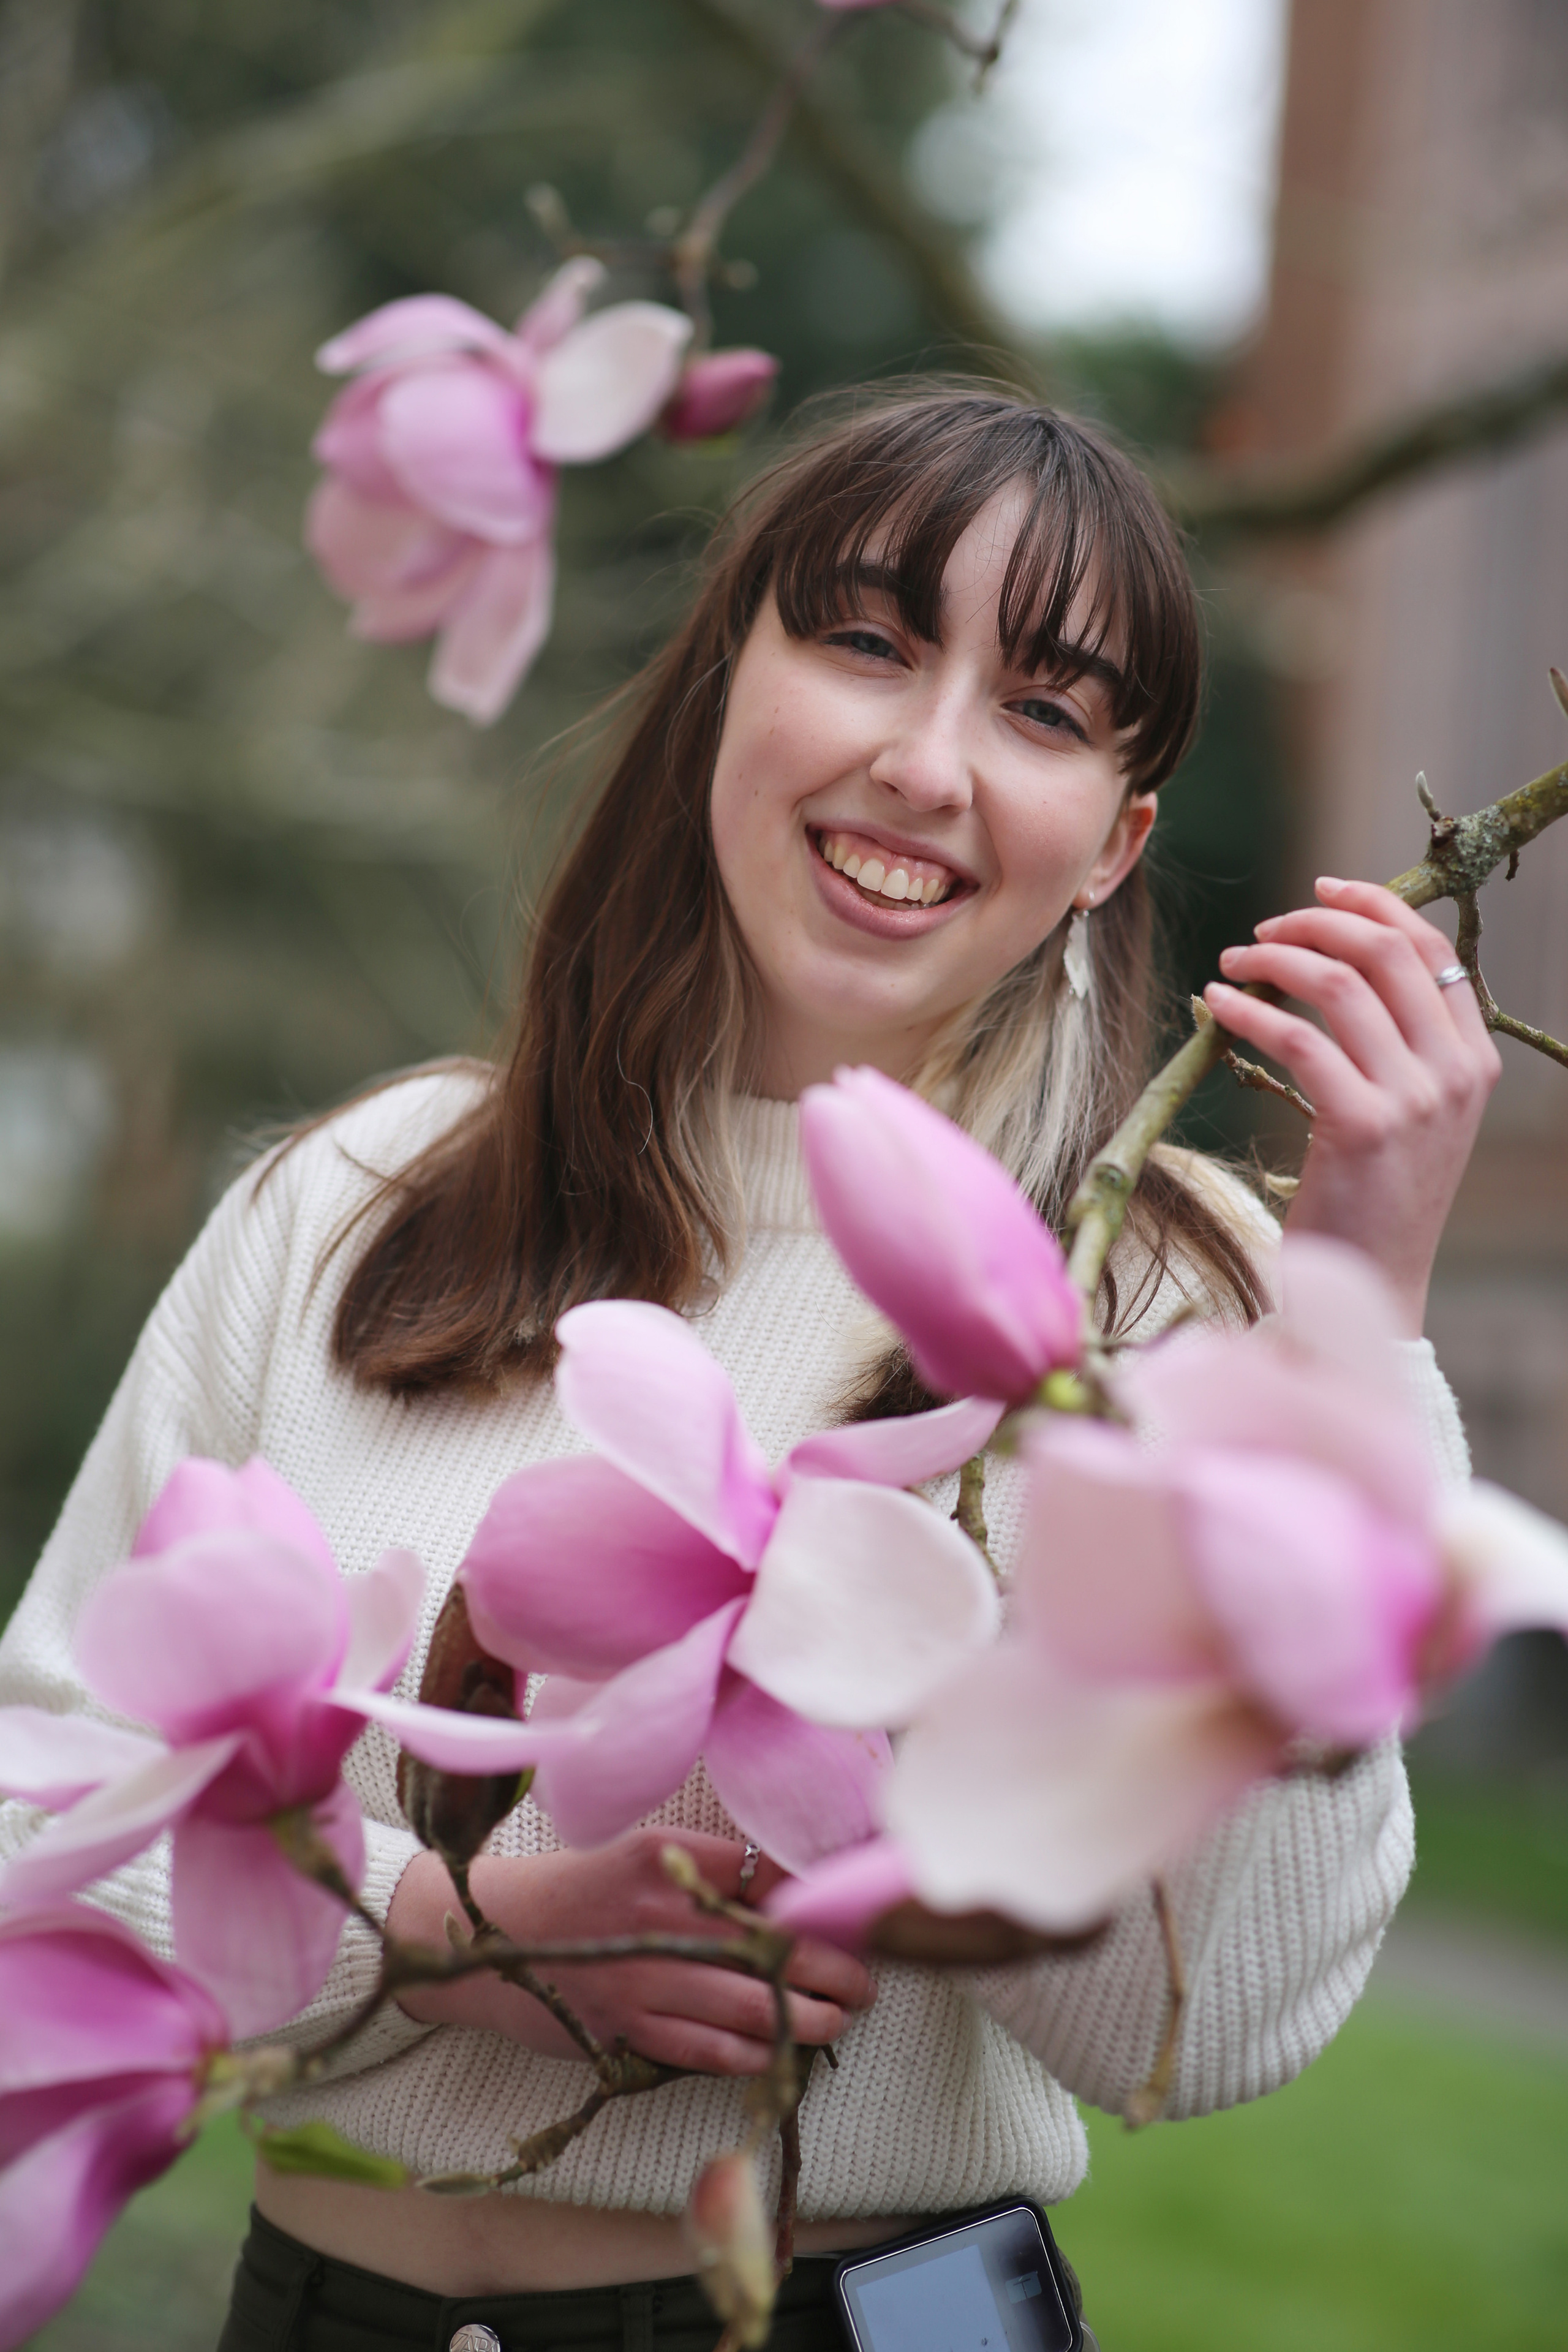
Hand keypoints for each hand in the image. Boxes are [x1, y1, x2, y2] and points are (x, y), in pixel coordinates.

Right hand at [385, 1828, 875, 2074]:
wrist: (482, 1933)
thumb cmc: (579, 1890)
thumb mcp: (643, 1856)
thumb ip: (710, 1875)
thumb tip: (796, 1892)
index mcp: (666, 1855)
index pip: (769, 1878)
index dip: (821, 1905)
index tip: (857, 1919)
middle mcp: (657, 1914)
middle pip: (774, 1945)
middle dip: (835, 1969)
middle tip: (870, 1980)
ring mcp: (641, 1977)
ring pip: (752, 2006)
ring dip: (809, 2017)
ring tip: (842, 2018)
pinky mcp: (625, 2029)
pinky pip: (709, 2049)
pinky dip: (755, 2053)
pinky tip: (782, 2051)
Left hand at [1203, 876, 1500, 1334]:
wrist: (1370, 1288)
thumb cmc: (1373, 1199)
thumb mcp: (1406, 1114)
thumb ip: (1395, 1046)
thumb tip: (1341, 965)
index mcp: (1473, 1060)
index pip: (1431, 949)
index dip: (1373, 905)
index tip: (1320, 890)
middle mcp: (1454, 1073)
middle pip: (1387, 952)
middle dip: (1318, 921)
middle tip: (1264, 927)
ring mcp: (1415, 1100)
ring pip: (1341, 985)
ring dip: (1277, 959)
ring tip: (1233, 960)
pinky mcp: (1363, 1127)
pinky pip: (1299, 1040)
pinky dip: (1250, 1011)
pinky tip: (1217, 1004)